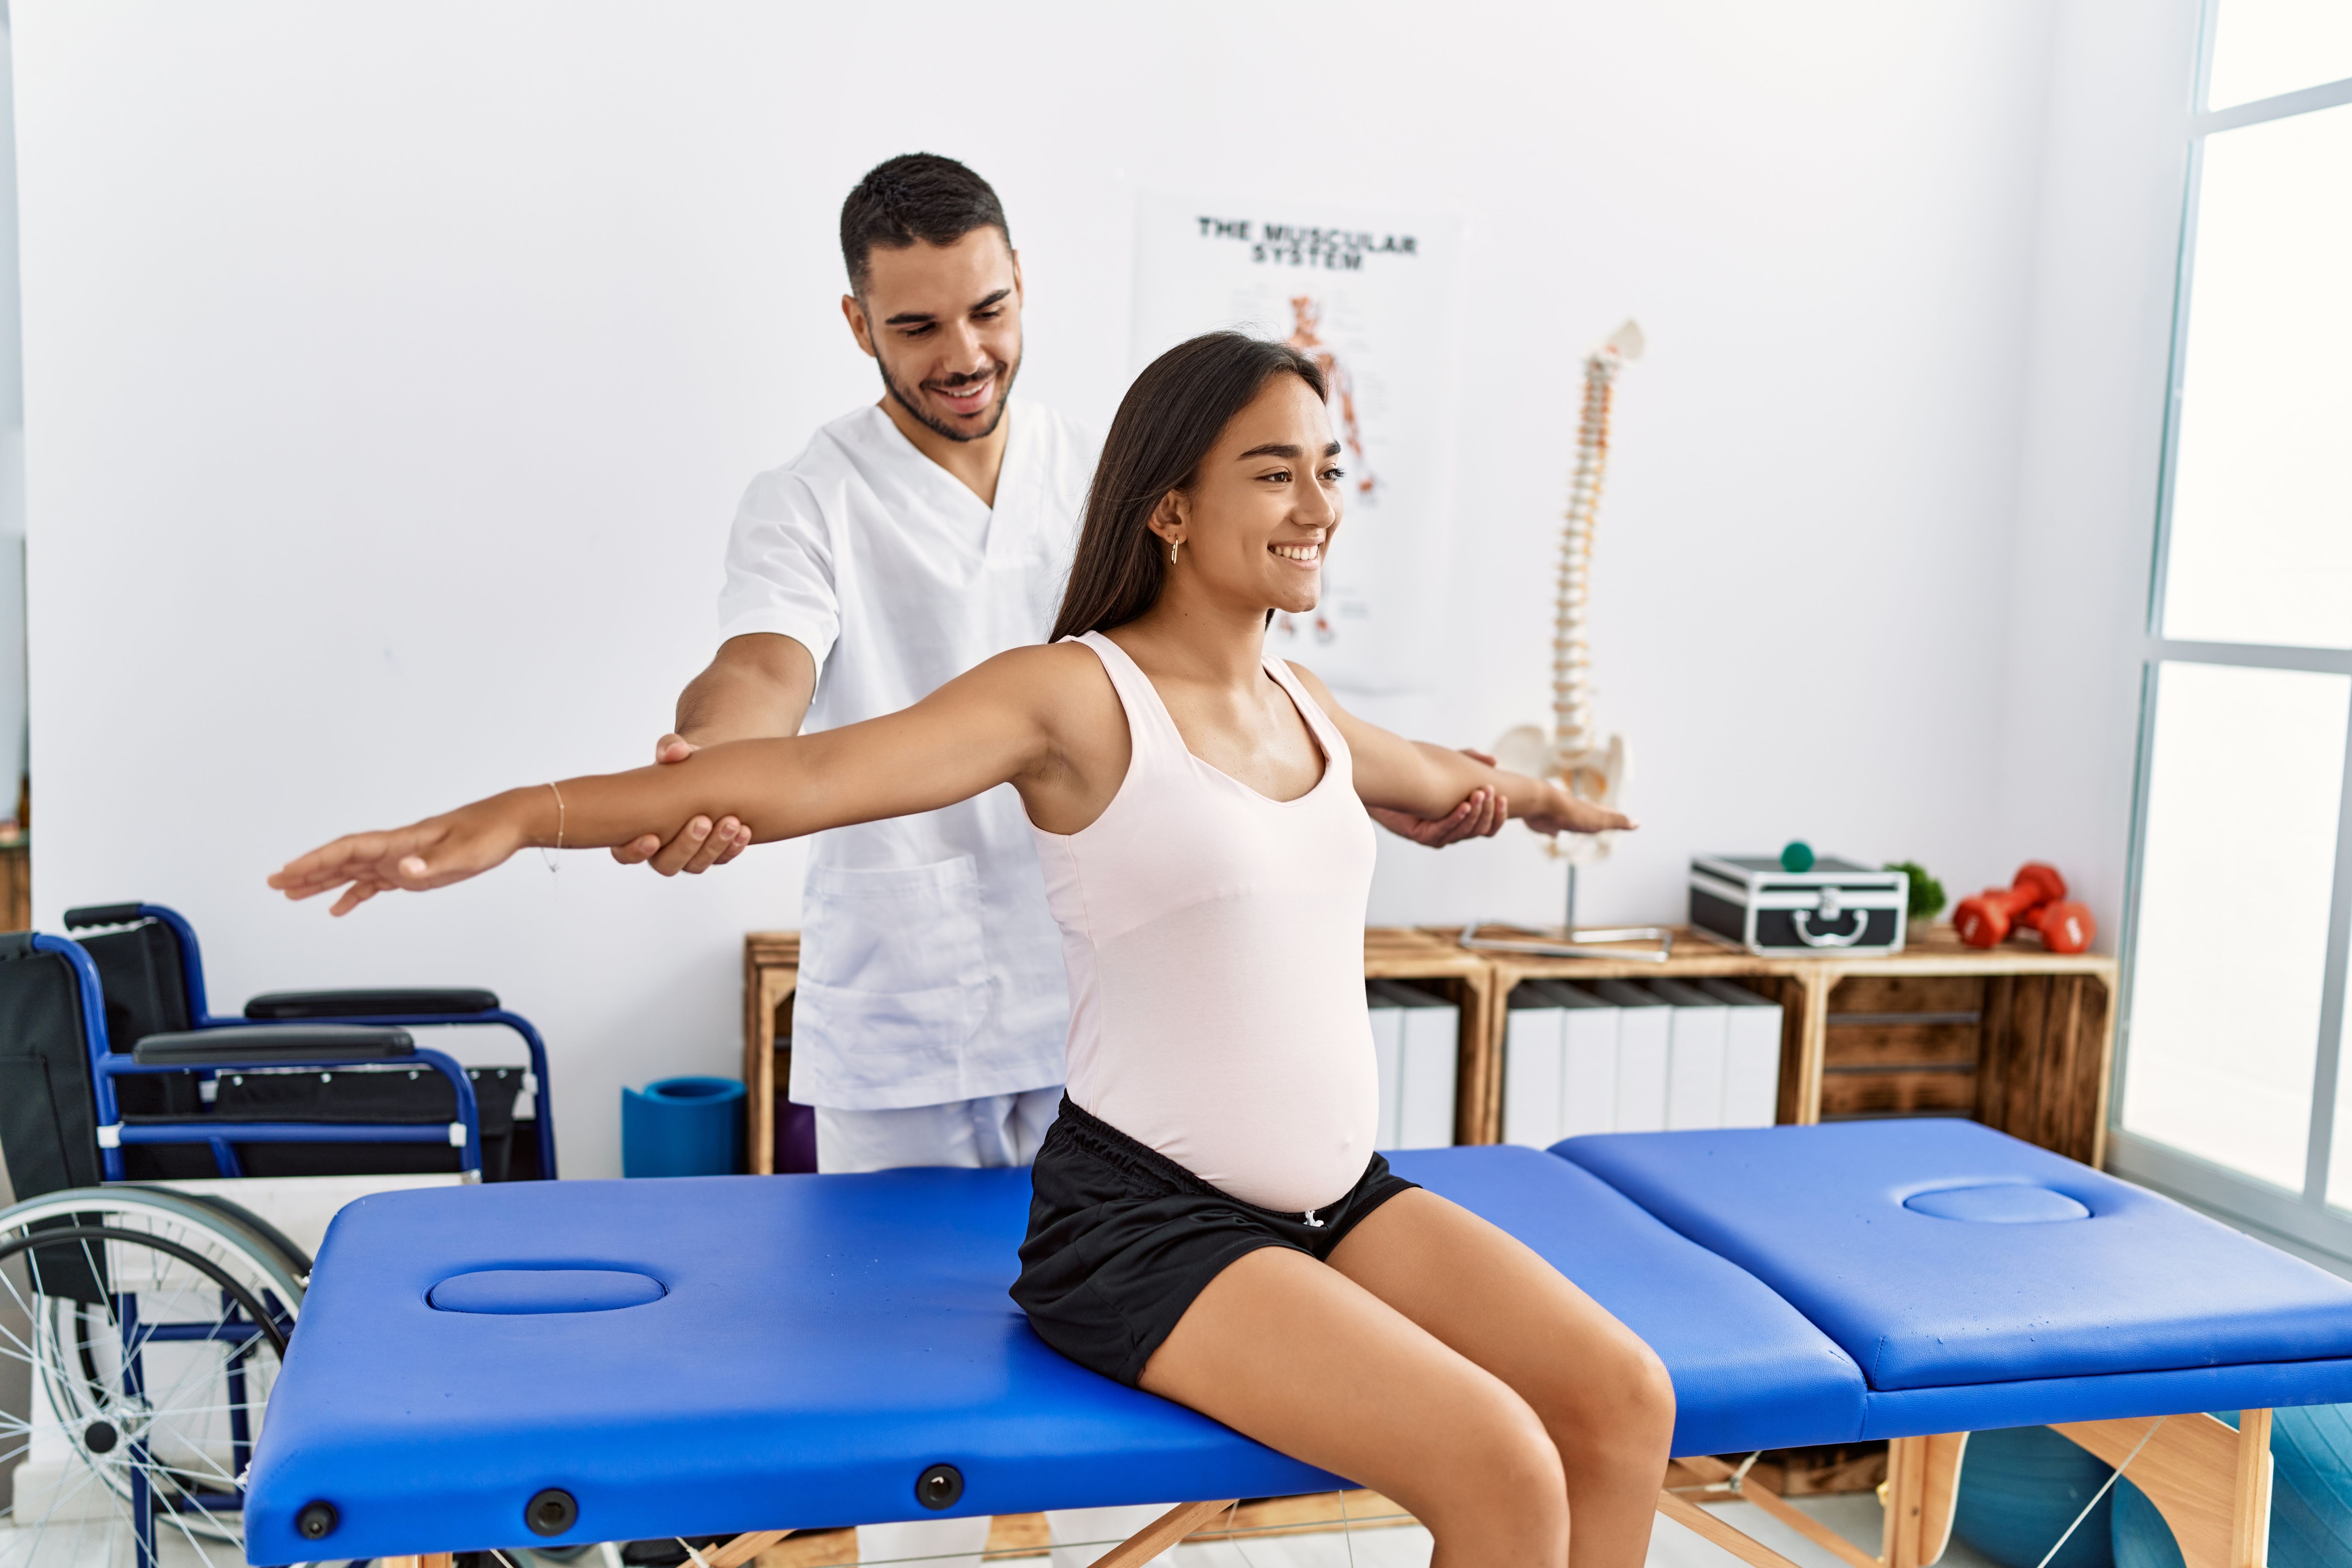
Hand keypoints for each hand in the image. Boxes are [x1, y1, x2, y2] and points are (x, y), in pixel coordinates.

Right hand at [268, 797, 526, 916]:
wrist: (510, 824)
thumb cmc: (489, 833)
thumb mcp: (463, 853)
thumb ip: (432, 864)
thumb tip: (405, 872)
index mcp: (401, 842)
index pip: (348, 850)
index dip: (316, 860)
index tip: (288, 870)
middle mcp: (395, 849)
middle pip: (341, 859)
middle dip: (307, 870)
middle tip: (274, 882)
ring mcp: (402, 859)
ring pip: (352, 871)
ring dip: (322, 881)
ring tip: (291, 893)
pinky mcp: (413, 870)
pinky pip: (373, 883)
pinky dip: (353, 894)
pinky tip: (339, 907)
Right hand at [609, 734, 752, 875]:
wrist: (709, 770)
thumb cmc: (680, 764)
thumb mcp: (675, 752)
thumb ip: (669, 748)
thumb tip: (674, 751)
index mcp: (636, 829)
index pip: (624, 853)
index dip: (635, 851)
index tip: (652, 837)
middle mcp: (660, 849)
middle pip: (666, 863)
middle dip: (686, 845)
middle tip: (703, 821)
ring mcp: (687, 855)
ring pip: (696, 865)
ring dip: (714, 846)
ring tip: (732, 821)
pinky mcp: (712, 854)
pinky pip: (721, 859)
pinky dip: (733, 847)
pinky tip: (745, 830)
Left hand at [1367, 749, 1506, 847]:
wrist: (1387, 783)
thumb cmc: (1419, 775)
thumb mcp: (1449, 763)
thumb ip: (1469, 759)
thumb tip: (1494, 760)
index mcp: (1464, 820)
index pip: (1490, 826)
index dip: (1499, 815)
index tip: (1504, 797)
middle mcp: (1454, 830)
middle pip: (1481, 830)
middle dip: (1488, 812)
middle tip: (1490, 792)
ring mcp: (1439, 835)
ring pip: (1465, 831)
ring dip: (1474, 814)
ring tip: (1478, 796)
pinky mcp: (1423, 836)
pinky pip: (1444, 831)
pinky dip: (1455, 819)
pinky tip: (1462, 806)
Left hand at [1524, 785, 1638, 838]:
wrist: (1541, 805)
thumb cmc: (1572, 813)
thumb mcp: (1600, 820)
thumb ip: (1617, 821)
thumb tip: (1638, 823)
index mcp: (1591, 810)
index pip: (1607, 813)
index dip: (1615, 816)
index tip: (1622, 819)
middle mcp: (1576, 811)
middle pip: (1589, 815)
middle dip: (1596, 818)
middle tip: (1602, 821)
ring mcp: (1560, 816)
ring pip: (1571, 820)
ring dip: (1576, 823)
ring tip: (1578, 826)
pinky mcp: (1546, 822)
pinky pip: (1552, 827)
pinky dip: (1554, 831)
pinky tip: (1553, 835)